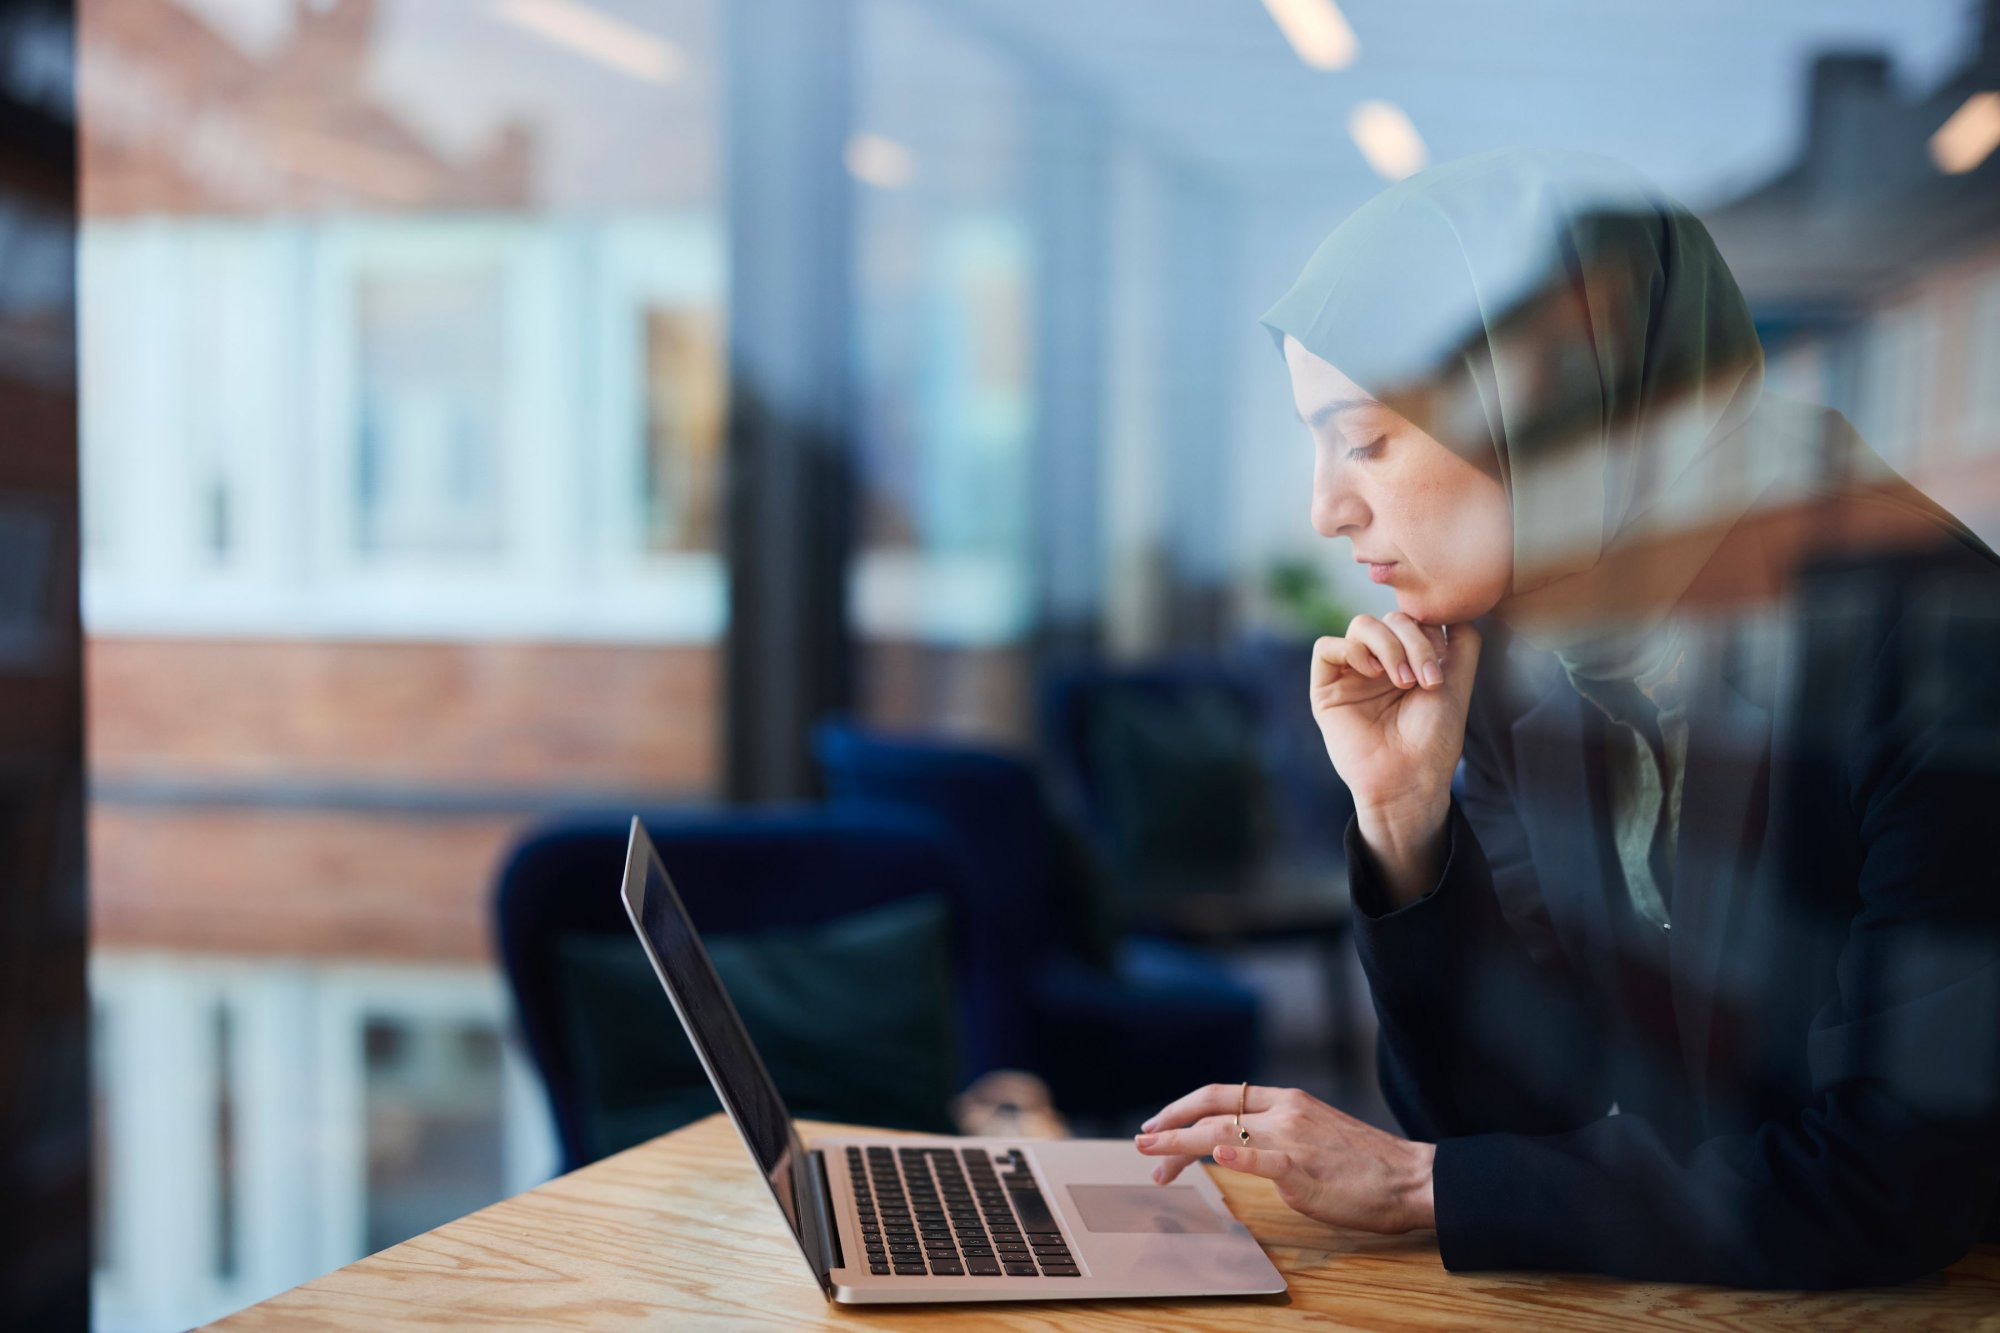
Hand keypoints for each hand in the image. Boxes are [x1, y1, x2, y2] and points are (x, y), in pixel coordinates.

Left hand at [1134, 1084, 1434, 1234]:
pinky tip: (1214, 1155)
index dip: (1182, 1106)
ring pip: (1224, 1132)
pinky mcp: (1304, 1169)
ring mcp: (1293, 1139)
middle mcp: (1285, 1111)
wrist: (1409, 1177)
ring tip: (1154, 1157)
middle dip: (1169, 1125)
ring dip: (1181, 1145)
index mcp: (1287, 1100)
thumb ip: (1276, 1133)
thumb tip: (1236, 1144)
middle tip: (1141, 1141)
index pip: (1221, 1094)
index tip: (1157, 1123)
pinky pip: (1265, 1158)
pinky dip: (1237, 1155)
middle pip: (1212, 1110)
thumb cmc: (1364, 1163)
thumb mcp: (1314, 1131)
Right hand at [1312, 614, 1481, 904]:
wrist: (1410, 777)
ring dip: (1386, 645)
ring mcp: (1352, 674)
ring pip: (1360, 625)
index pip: (1413, 619)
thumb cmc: (1434, 738)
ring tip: (1399, 680)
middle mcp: (1380, 663)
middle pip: (1389, 619)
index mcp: (1408, 660)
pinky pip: (1327, 647)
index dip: (1429, 632)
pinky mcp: (1326, 688)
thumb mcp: (1458, 683)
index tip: (1440, 665)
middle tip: (1424, 679)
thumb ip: (1462, 642)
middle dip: (1412, 641)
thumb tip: (1455, 607)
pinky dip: (1350, 651)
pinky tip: (1371, 674)